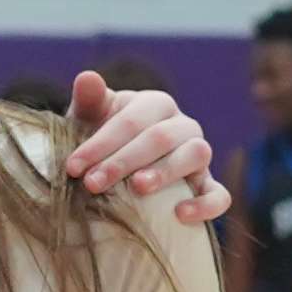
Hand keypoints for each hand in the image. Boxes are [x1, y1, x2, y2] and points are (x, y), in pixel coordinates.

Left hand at [64, 72, 230, 224]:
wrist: (113, 168)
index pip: (131, 120)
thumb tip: (86, 77)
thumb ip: (90, 101)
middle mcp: (182, 125)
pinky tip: (180, 215)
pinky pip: (218, 193)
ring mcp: (198, 153)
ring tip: (137, 187)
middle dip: (123, 161)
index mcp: (154, 104)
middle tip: (92, 184)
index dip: (101, 143)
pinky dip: (206, 204)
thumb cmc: (99, 141)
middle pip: (160, 138)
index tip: (72, 167)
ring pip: (195, 154)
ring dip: (166, 171)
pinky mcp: (206, 184)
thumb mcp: (89, 120)